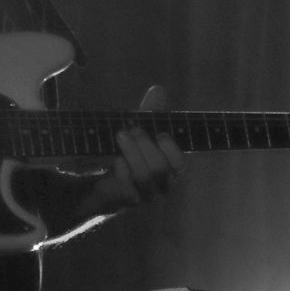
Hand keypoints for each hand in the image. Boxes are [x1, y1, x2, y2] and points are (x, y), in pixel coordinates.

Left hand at [85, 86, 186, 211]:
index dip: (172, 149)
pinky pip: (127, 186)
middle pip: (160, 168)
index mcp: (173, 170)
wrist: (109, 182)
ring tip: (120, 135)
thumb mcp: (142, 130)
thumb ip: (152, 113)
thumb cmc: (132, 153)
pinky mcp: (128, 200)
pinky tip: (116, 158)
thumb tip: (158, 90)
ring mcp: (146, 195)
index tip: (160, 133)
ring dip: (132, 152)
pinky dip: (122, 168)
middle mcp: (163, 186)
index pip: (181, 164)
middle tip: (132, 128)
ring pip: (144, 177)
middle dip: (146, 145)